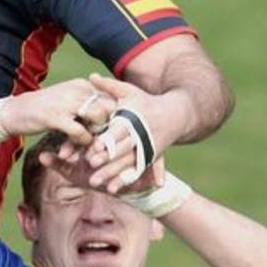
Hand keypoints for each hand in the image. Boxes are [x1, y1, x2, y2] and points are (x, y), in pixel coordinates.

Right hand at [0, 79, 116, 146]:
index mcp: (82, 84)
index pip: (111, 97)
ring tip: (94, 144)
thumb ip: (88, 103)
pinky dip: (83, 141)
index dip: (118, 115)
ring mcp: (66, 102)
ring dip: (99, 134)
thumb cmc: (45, 108)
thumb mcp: (69, 100)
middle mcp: (77, 89)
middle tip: (107, 140)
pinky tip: (77, 146)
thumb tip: (113, 113)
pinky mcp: (54, 117)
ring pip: (98, 117)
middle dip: (112, 125)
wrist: (15, 111)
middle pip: (109, 107)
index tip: (116, 130)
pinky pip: (80, 131)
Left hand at [83, 73, 186, 192]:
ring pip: (127, 164)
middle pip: (121, 150)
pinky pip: (136, 171)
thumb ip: (109, 86)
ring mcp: (146, 148)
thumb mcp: (129, 91)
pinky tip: (112, 189)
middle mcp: (139, 135)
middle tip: (90, 167)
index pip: (117, 132)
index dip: (105, 141)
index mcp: (132, 119)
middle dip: (106, 160)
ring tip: (96, 184)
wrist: (176, 114)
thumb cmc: (147, 101)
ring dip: (112, 174)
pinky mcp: (149, 157)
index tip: (91, 150)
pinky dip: (125, 180)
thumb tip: (90, 76)